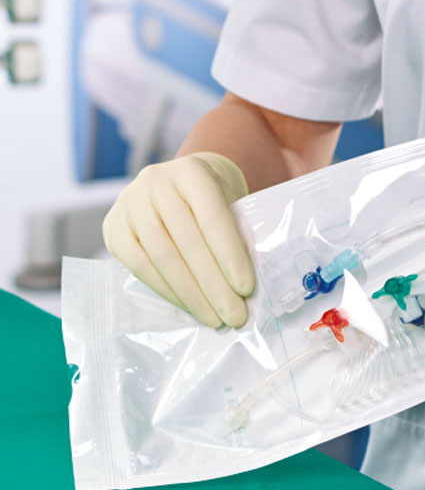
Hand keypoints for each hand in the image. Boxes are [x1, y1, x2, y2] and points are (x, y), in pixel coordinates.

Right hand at [102, 152, 254, 326]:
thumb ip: (236, 234)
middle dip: (214, 285)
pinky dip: (167, 290)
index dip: (230, 256)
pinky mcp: (113, 227)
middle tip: (235, 316)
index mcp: (192, 172)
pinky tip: (188, 306)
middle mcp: (156, 183)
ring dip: (191, 295)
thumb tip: (243, 288)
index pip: (212, 219)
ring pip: (162, 257)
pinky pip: (139, 266)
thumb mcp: (231, 202)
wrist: (182, 182)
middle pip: (187, 242)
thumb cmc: (215, 199)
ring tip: (214, 318)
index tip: (246, 289)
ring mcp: (130, 203)